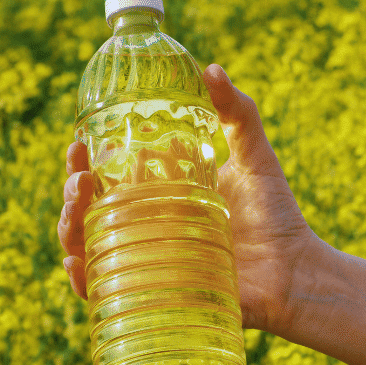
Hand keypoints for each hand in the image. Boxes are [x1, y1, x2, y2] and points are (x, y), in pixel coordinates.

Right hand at [57, 64, 320, 333]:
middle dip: (71, 189)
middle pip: (88, 210)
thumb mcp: (255, 157)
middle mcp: (147, 229)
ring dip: (68, 225)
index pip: (107, 176)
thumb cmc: (277, 217)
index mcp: (162, 196)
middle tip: (79, 172)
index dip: (84, 160)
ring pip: (89, 247)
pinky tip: (74, 261)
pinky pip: (106, 293)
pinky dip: (84, 280)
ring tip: (75, 202)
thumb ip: (237, 112)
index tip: (78, 141)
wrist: (297, 273)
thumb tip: (209, 67)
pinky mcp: (155, 297)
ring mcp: (147, 263)